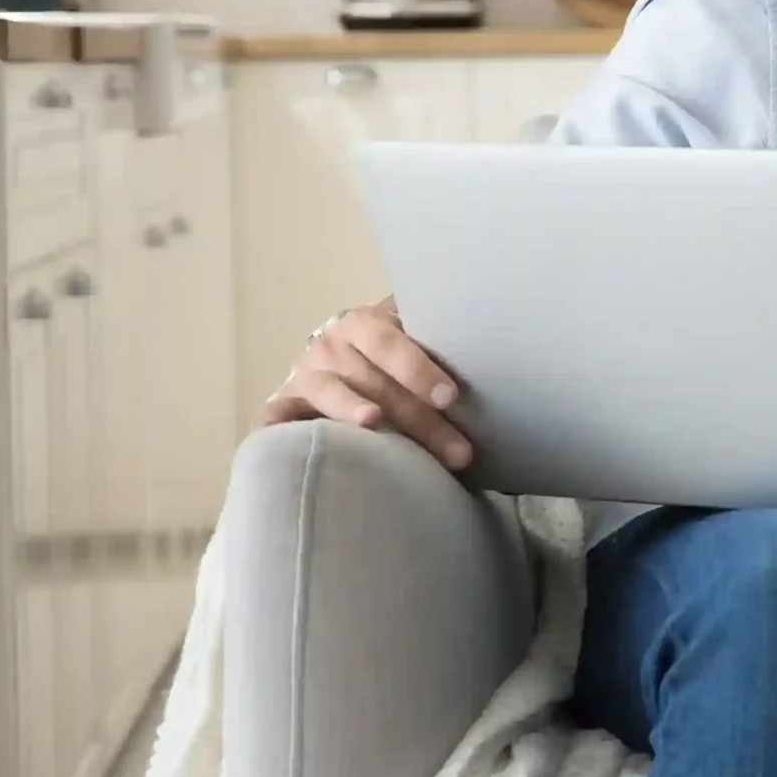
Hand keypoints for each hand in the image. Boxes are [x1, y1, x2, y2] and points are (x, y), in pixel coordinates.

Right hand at [255, 297, 473, 470]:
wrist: (342, 355)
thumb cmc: (394, 354)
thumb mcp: (413, 336)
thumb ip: (440, 341)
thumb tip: (500, 355)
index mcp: (364, 323)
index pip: (389, 343)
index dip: (417, 368)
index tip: (450, 397)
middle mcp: (331, 346)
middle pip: (376, 383)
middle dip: (420, 420)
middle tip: (459, 453)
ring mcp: (306, 376)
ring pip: (332, 395)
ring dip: (353, 411)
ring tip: (374, 424)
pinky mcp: (285, 405)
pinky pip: (276, 418)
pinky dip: (277, 429)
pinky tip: (284, 443)